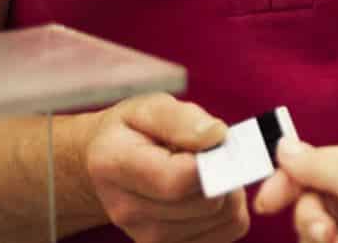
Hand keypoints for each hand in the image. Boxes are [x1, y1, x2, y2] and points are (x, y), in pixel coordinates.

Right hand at [83, 94, 249, 242]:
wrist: (107, 165)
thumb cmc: (132, 131)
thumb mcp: (149, 108)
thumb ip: (181, 119)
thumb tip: (215, 136)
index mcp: (115, 165)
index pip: (178, 180)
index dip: (211, 162)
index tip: (217, 142)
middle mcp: (126, 209)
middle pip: (205, 204)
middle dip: (223, 174)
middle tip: (212, 154)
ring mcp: (146, 236)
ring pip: (223, 220)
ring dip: (229, 192)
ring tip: (207, 171)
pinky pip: (227, 232)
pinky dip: (230, 212)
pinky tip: (209, 192)